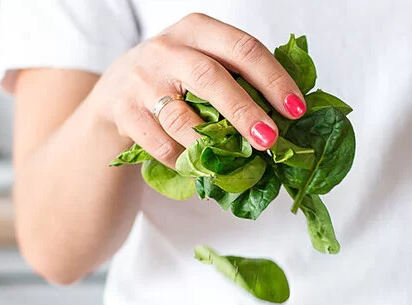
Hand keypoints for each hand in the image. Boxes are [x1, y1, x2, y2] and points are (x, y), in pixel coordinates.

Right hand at [85, 13, 306, 165]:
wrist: (115, 90)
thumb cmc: (177, 77)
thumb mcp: (205, 60)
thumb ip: (241, 75)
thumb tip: (292, 111)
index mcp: (197, 29)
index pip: (243, 48)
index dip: (274, 79)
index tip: (296, 108)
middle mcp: (167, 49)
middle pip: (211, 78)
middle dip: (245, 111)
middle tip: (270, 140)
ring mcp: (141, 80)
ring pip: (181, 118)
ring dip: (212, 145)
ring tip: (235, 161)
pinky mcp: (124, 111)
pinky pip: (160, 144)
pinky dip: (184, 160)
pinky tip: (200, 167)